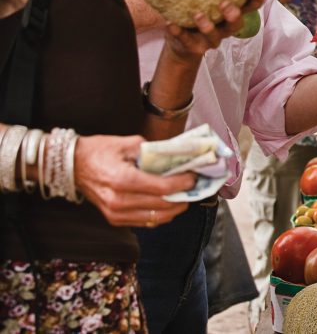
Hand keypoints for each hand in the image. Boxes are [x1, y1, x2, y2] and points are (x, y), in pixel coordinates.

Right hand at [75, 134, 194, 226]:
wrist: (71, 166)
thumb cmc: (99, 151)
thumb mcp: (128, 143)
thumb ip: (155, 151)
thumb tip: (179, 156)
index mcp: (123, 180)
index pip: (163, 188)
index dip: (184, 183)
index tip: (195, 176)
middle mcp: (119, 201)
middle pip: (164, 205)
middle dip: (185, 195)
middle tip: (196, 185)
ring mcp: (116, 213)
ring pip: (158, 218)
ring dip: (176, 207)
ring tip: (186, 194)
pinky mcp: (115, 220)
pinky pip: (147, 222)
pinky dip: (162, 214)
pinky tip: (169, 202)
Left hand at [163, 0, 269, 60]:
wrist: (181, 42)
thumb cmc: (197, 8)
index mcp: (233, 11)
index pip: (252, 4)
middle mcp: (226, 26)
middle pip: (237, 24)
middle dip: (233, 15)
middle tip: (224, 3)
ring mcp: (212, 39)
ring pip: (215, 36)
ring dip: (208, 26)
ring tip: (197, 15)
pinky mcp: (195, 47)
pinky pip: (188, 41)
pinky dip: (180, 33)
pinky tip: (171, 24)